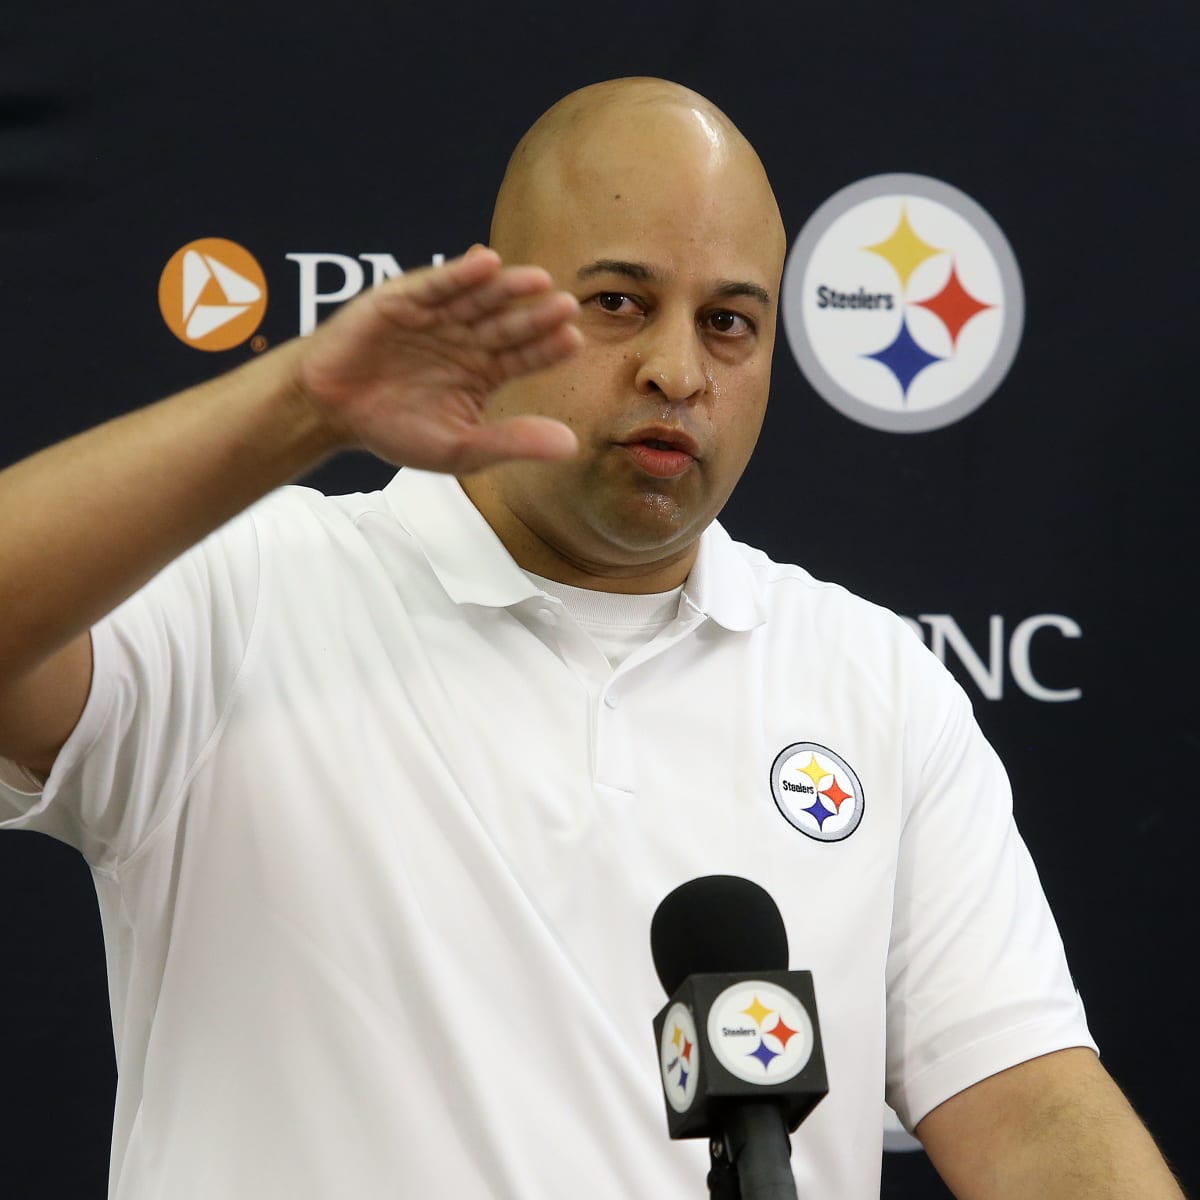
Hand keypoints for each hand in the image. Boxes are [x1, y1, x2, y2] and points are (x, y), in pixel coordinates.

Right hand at [293, 246, 581, 473]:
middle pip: (509, 325)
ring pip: (479, 300)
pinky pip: (436, 284)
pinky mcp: (404, 299)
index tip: (573, 341)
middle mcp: (467, 339)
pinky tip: (485, 263)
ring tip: (537, 280)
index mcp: (485, 372)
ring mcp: (438, 317)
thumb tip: (571, 445)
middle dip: (536, 315)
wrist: (330, 412)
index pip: (525, 357)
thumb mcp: (461, 448)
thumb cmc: (394, 430)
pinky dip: (459, 273)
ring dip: (506, 288)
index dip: (547, 349)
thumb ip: (513, 442)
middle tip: (566, 307)